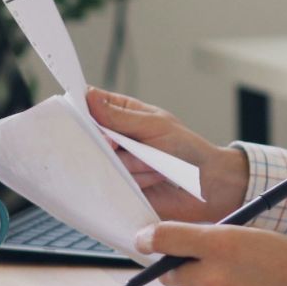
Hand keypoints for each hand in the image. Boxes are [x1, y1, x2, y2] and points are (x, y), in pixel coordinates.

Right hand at [88, 87, 249, 221]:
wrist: (205, 186)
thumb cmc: (186, 149)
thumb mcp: (155, 125)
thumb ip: (120, 116)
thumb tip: (90, 98)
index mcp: (123, 114)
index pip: (91, 104)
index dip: (82, 108)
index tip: (81, 114)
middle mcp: (115, 138)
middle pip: (89, 136)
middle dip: (108, 142)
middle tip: (122, 145)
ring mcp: (116, 163)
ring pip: (102, 161)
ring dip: (131, 164)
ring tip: (154, 164)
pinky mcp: (119, 187)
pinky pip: (111, 184)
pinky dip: (133, 181)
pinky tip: (151, 179)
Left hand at [137, 222, 286, 285]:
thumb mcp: (254, 237)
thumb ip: (214, 240)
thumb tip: (177, 247)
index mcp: (223, 244)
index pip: (166, 238)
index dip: (149, 238)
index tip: (143, 240)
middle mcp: (215, 278)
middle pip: (171, 273)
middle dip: (183, 269)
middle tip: (206, 268)